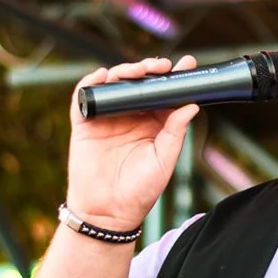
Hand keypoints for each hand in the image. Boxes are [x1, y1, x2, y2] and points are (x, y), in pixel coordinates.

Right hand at [64, 55, 199, 230]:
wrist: (108, 213)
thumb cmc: (140, 191)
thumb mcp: (163, 160)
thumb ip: (175, 132)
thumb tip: (191, 105)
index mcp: (154, 124)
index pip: (165, 94)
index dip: (175, 78)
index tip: (187, 64)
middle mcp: (132, 116)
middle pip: (141, 83)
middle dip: (151, 69)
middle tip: (162, 66)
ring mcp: (108, 117)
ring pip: (116, 84)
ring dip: (125, 71)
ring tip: (138, 71)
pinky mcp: (86, 123)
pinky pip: (86, 97)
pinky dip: (92, 82)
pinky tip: (104, 76)